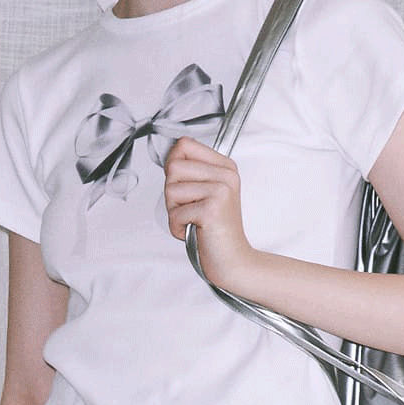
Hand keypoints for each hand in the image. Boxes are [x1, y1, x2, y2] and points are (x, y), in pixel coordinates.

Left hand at [164, 136, 255, 289]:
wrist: (233, 260)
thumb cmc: (215, 229)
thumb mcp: (204, 192)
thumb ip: (189, 171)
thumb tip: (170, 155)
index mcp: (225, 166)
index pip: (184, 144)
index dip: (174, 166)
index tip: (187, 187)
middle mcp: (226, 175)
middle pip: (174, 167)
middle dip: (173, 193)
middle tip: (191, 209)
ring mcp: (221, 191)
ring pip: (171, 190)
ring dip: (175, 211)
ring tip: (194, 220)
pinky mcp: (211, 209)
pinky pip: (175, 213)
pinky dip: (178, 227)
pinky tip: (195, 231)